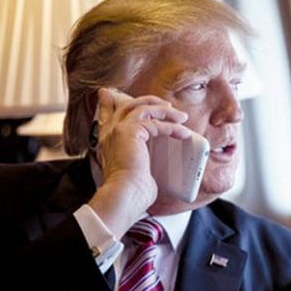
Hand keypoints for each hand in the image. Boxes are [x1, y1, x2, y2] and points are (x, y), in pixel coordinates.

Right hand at [87, 88, 190, 237]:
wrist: (123, 196)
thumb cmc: (129, 191)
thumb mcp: (133, 170)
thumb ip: (138, 159)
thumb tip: (149, 166)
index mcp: (107, 140)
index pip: (106, 114)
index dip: (110, 102)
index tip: (116, 94)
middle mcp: (110, 132)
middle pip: (128, 105)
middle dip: (149, 101)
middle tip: (167, 106)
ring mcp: (119, 130)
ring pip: (143, 108)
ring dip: (165, 111)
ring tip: (181, 117)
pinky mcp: (131, 132)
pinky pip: (156, 123)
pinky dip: (172, 127)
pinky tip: (183, 133)